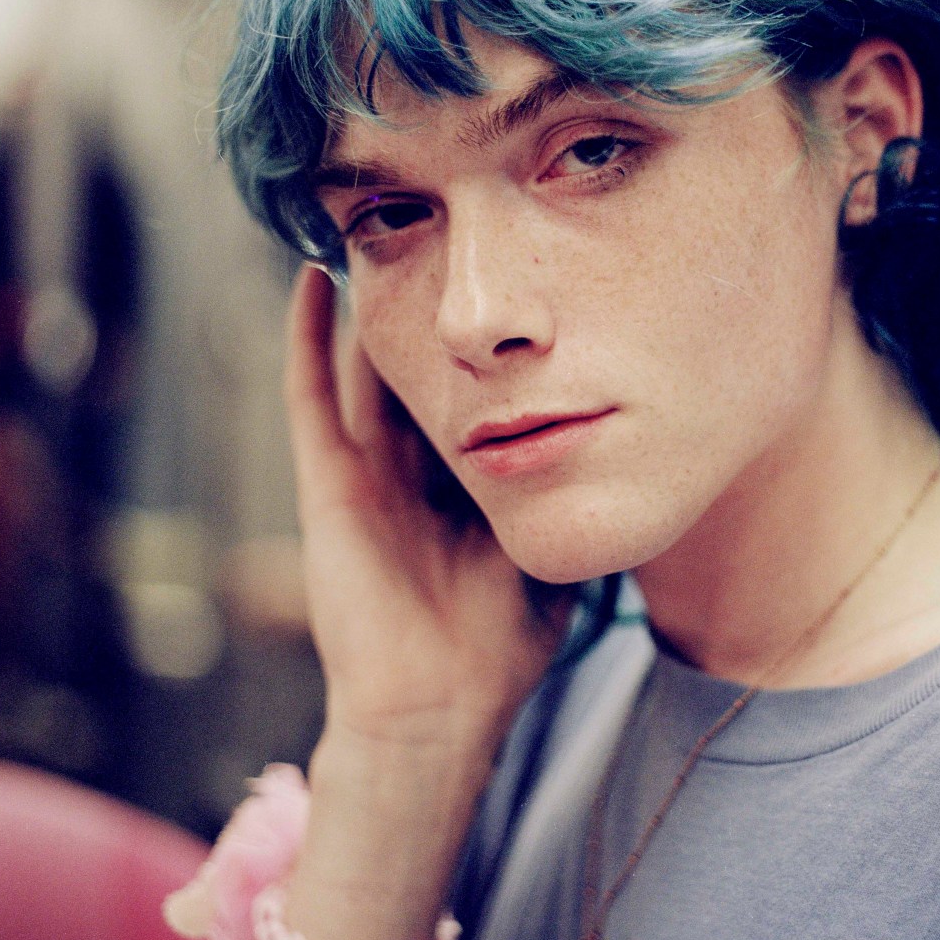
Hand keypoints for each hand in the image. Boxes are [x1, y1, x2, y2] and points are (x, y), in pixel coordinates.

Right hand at [282, 265, 563, 750]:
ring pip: (363, 366)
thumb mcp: (556, 555)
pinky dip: (306, 336)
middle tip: (442, 236)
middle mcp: (414, 468)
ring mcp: (366, 471)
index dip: (488, 343)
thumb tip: (634, 452)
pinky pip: (310, 395)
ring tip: (376, 233)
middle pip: (419, 367)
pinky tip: (316, 277)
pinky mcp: (327, 483)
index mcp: (466, 482)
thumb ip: (576, 501)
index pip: (476, 392)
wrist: (438, 707)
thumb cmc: (500, 646)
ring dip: (368, 304)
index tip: (517, 281)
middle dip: (431, 309)